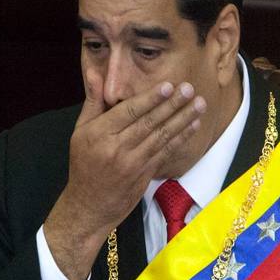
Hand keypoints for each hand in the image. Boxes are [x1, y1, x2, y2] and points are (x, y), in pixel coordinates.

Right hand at [43, 81, 205, 279]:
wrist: (90, 206)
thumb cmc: (84, 165)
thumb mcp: (79, 132)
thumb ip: (92, 102)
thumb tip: (94, 73)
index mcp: (99, 134)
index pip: (129, 112)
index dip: (151, 98)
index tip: (168, 86)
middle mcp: (117, 148)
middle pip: (149, 122)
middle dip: (172, 104)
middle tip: (189, 88)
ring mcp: (133, 163)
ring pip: (162, 136)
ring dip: (183, 119)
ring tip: (199, 104)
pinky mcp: (145, 174)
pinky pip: (166, 152)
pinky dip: (181, 137)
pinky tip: (193, 125)